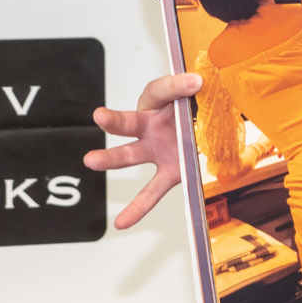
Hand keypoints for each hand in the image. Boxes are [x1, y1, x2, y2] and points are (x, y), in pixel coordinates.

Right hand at [83, 73, 202, 229]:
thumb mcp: (195, 92)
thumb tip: (195, 81)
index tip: (194, 83)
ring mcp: (157, 149)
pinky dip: (138, 207)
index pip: (160, 91)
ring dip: (112, 158)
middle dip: (114, 120)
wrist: (209, 125)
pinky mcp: (170, 170)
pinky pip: (151, 191)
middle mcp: (151, 125)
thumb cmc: (194, 106)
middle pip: (129, 122)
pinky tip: (122, 221)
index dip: (176, 86)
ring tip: (92, 161)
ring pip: (130, 155)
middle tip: (100, 116)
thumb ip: (189, 88)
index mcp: (159, 102)